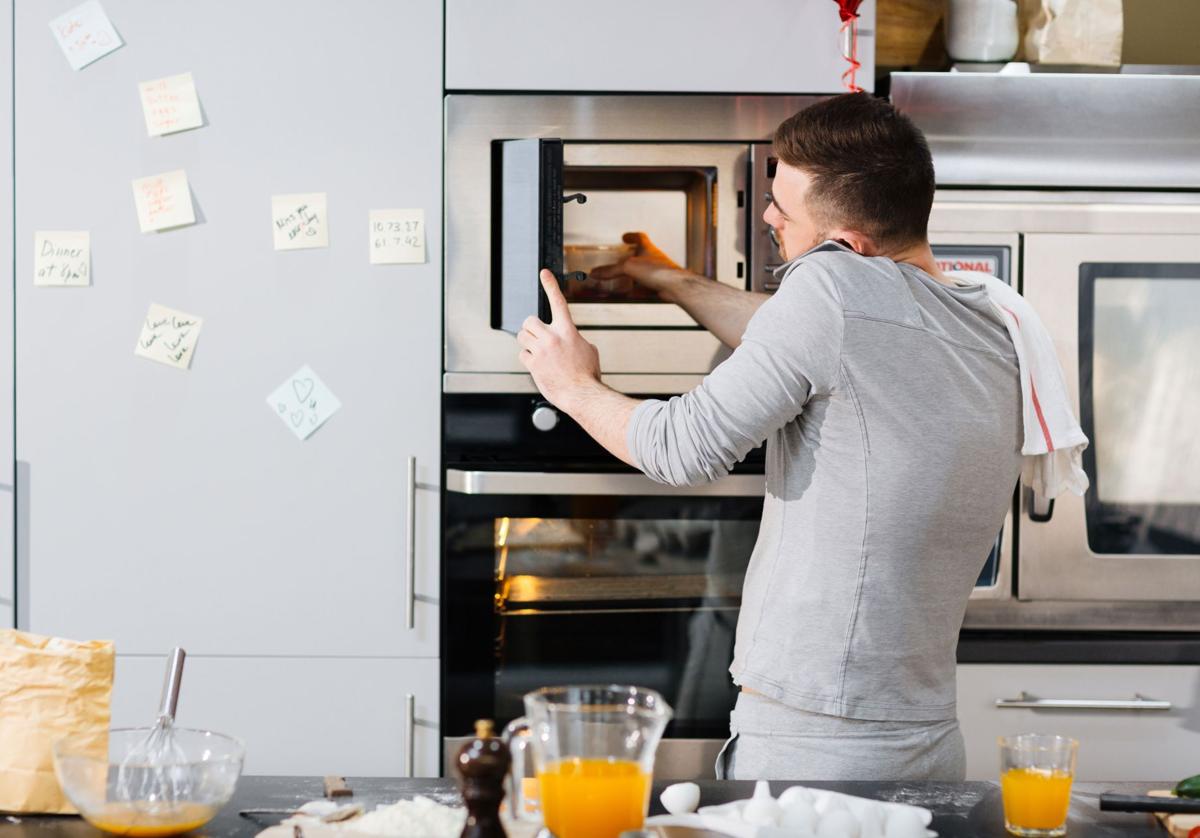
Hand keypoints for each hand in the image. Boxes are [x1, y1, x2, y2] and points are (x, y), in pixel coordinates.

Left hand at [517, 270, 601, 410]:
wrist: (582, 394)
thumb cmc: (587, 375)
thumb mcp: (588, 350)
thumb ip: (574, 339)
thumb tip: (568, 340)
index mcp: (568, 331)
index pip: (558, 302)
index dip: (550, 285)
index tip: (544, 273)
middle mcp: (552, 337)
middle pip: (529, 321)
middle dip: (531, 328)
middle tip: (538, 338)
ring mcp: (541, 350)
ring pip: (522, 336)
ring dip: (527, 343)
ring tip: (538, 352)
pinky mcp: (533, 364)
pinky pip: (522, 355)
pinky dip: (528, 359)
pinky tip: (539, 366)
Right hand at [590, 232, 689, 296]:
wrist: (675, 286)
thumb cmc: (658, 271)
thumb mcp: (628, 267)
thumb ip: (611, 270)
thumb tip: (597, 272)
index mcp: (648, 249)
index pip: (640, 237)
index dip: (632, 236)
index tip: (625, 236)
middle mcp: (654, 259)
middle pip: (643, 254)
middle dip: (633, 257)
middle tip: (623, 259)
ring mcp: (658, 272)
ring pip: (645, 272)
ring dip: (635, 275)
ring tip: (624, 279)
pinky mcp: (660, 285)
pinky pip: (647, 286)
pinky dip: (638, 290)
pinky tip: (632, 294)